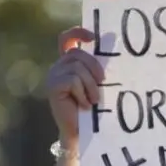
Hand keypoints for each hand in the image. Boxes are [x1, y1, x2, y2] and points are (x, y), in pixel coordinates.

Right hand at [45, 26, 104, 146]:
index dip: (77, 32)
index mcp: (70, 63)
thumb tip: (113, 48)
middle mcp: (59, 66)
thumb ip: (98, 68)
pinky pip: (73, 80)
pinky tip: (84, 105)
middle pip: (78, 53)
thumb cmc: (95, 109)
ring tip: (93, 100)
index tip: (93, 37)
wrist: (83, 132)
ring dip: (90, 86)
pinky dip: (83, 93)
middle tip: (102, 83)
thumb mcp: (98, 84)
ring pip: (78, 68)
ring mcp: (54, 75)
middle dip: (94, 67)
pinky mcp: (53, 85)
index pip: (67, 39)